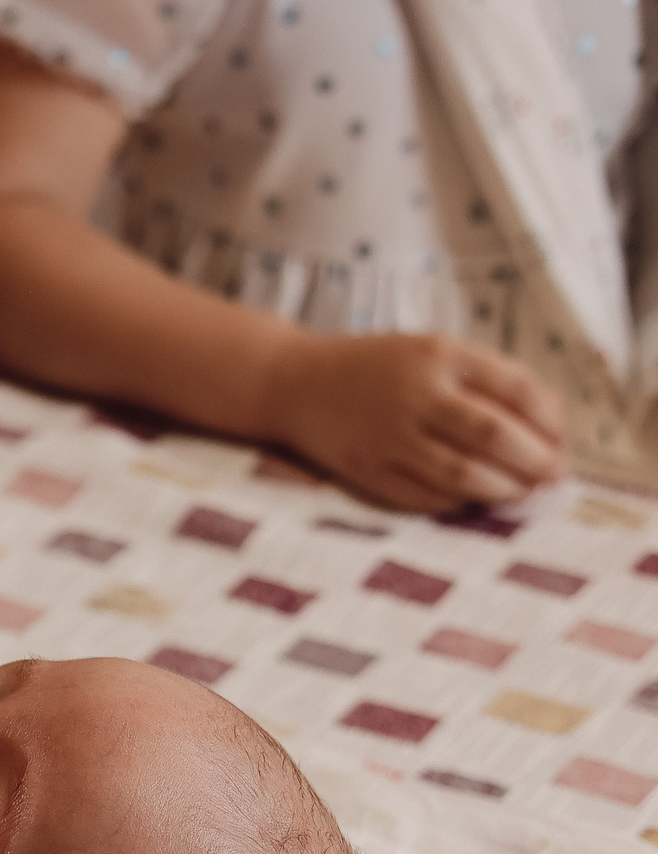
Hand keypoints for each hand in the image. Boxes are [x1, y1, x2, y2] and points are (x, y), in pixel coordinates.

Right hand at [263, 333, 566, 510]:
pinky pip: (426, 496)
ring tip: (519, 492)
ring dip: (502, 489)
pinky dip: (457, 501)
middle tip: (551, 476)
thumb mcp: (433, 352)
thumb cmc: (377, 368)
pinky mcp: (366, 469)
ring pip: (464, 474)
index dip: (549, 421)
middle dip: (534, 462)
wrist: (293, 382)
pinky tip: (469, 498)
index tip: (560, 439)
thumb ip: (490, 379)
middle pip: (495, 436)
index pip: (517, 389)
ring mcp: (388, 435)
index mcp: (439, 355)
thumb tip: (554, 421)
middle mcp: (415, 393)